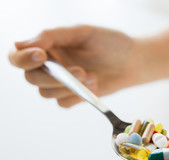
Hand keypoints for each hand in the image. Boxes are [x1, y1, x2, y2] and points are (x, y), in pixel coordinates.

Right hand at [9, 25, 143, 107]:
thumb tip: (22, 43)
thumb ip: (54, 35)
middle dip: (53, 78)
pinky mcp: (73, 97)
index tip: (41, 56)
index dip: (24, 58)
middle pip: (31, 78)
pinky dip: (77, 96)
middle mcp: (51, 65)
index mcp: (48, 46)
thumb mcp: (84, 32)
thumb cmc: (111, 43)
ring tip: (92, 76)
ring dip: (69, 87)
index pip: (19, 55)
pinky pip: (63, 103)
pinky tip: (94, 84)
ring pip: (46, 93)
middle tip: (79, 71)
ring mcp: (61, 83)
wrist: (133, 62)